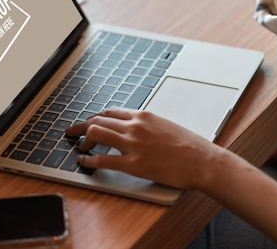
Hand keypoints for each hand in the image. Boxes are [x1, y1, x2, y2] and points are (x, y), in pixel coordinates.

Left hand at [65, 108, 217, 188]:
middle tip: (73, 132)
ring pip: (96, 134)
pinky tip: (84, 161)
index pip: (110, 112)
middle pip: (98, 120)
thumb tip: (138, 131)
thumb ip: (149, 126)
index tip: (88, 122)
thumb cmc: (190, 147)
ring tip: (80, 147)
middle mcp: (136, 126)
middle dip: (81, 126)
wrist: (203, 161)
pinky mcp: (133, 164)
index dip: (95, 117)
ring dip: (83, 140)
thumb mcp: (167, 126)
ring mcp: (134, 144)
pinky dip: (88, 160)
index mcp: (145, 115)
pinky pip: (102, 159)